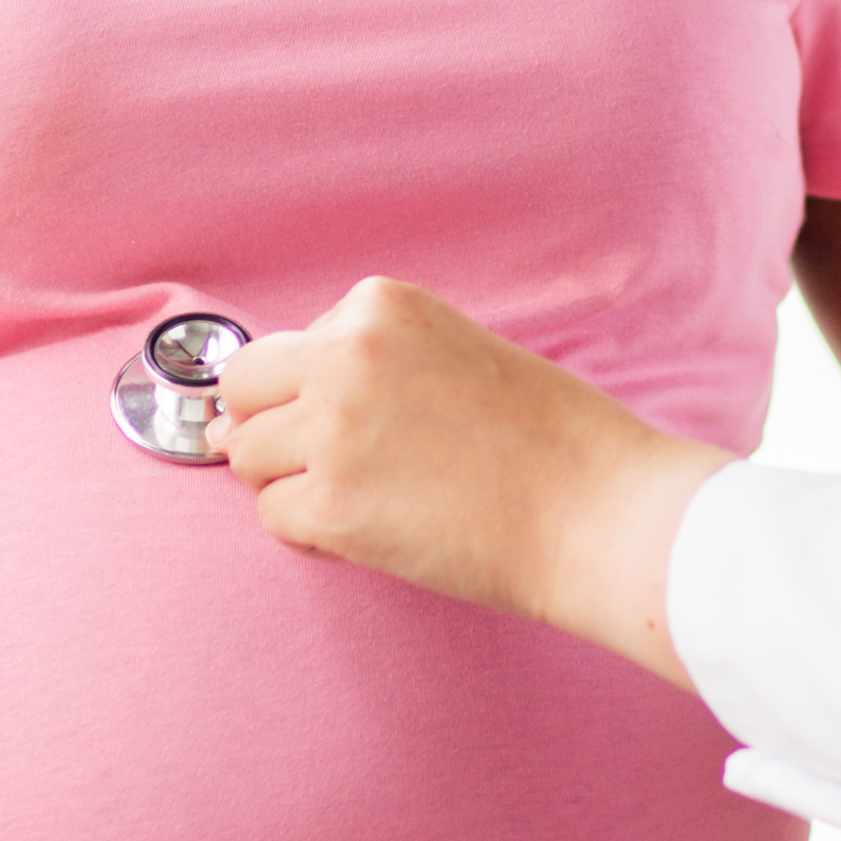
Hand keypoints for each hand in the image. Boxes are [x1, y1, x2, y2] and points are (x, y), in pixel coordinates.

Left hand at [219, 278, 729, 683]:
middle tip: (336, 465)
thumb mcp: (456, 353)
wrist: (599, 511)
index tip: (376, 425)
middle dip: (271, 430)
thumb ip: (371, 363)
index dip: (315, 396)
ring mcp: (332, 430)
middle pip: (241, 392)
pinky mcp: (331, 506)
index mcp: (379, 305)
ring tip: (373, 499)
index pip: (287, 347)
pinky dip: (313, 535)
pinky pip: (274, 519)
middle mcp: (344, 355)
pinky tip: (374, 533)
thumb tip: (253, 413)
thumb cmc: (551, 440)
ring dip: (294, 485)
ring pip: (248, 460)